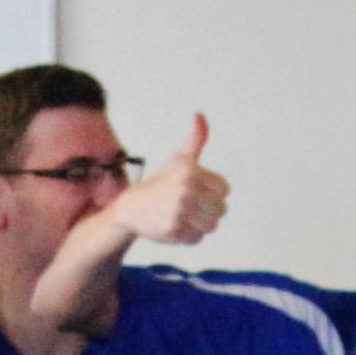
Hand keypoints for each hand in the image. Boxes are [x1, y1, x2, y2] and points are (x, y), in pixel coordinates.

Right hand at [108, 115, 229, 247]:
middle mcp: (185, 189)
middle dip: (207, 210)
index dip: (213, 193)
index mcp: (191, 171)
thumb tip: (200, 115)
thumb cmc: (160, 184)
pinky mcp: (173, 230)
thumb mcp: (179, 160)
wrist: (130, 208)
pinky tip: (175, 226)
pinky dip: (188, 236)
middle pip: (221, 209)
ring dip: (200, 225)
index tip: (196, 191)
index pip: (225, 189)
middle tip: (188, 206)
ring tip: (183, 216)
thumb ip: (195, 140)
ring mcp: (179, 210)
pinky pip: (197, 239)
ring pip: (211, 226)